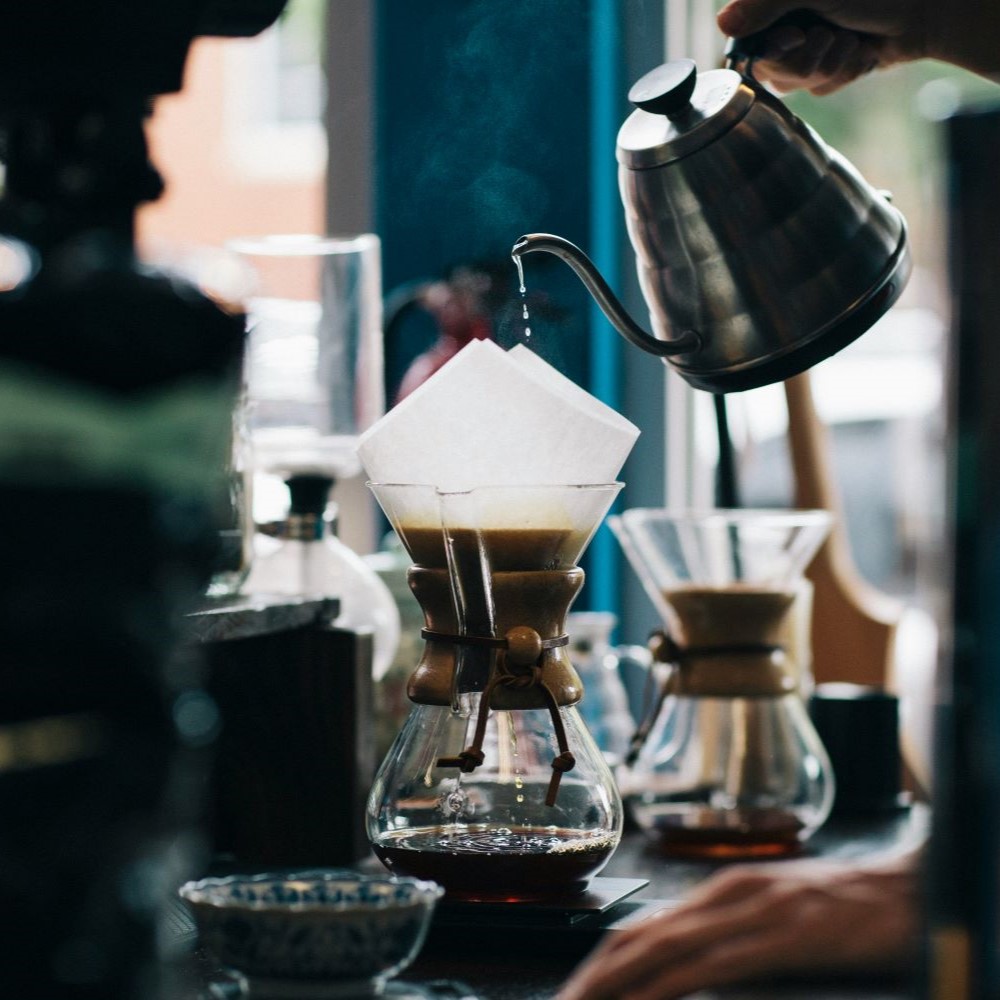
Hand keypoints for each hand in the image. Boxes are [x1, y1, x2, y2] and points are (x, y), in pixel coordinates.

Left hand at [557, 855, 918, 999]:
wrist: (908, 886)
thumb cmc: (845, 907)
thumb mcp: (773, 914)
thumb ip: (728, 933)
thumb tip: (682, 962)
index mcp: (719, 891)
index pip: (639, 930)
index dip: (597, 964)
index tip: (572, 995)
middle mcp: (724, 895)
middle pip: (635, 939)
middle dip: (590, 979)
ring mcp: (750, 913)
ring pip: (660, 950)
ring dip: (613, 985)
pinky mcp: (781, 936)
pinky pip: (709, 966)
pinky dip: (665, 987)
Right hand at [717, 1, 928, 94]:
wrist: (926, 10)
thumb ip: (765, 4)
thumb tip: (722, 22)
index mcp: (776, 3)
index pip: (746, 44)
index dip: (772, 51)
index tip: (797, 36)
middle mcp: (786, 24)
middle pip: (770, 71)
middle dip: (807, 60)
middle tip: (831, 34)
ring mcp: (807, 47)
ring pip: (797, 84)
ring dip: (831, 65)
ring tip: (852, 40)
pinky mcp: (827, 65)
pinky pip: (820, 88)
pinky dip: (845, 73)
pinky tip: (861, 52)